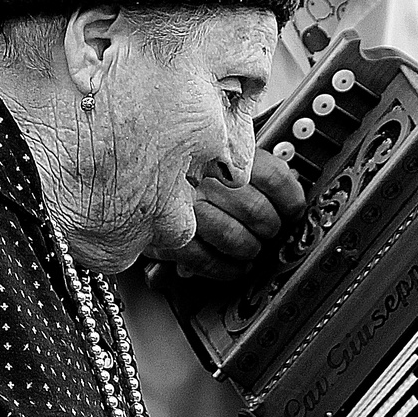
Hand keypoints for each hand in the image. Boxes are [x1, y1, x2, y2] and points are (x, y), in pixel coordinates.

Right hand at [156, 150, 305, 279]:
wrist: (124, 169)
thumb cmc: (172, 163)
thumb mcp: (205, 147)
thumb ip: (242, 163)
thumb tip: (285, 186)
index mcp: (218, 150)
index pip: (272, 176)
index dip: (290, 198)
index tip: (293, 210)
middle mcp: (202, 176)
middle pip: (256, 210)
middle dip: (270, 229)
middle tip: (270, 232)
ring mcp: (183, 207)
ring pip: (234, 237)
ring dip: (249, 250)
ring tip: (251, 252)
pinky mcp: (166, 236)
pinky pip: (204, 260)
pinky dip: (224, 269)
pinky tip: (233, 268)